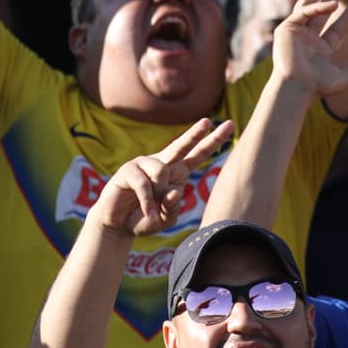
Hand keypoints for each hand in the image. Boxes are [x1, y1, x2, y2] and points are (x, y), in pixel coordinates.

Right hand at [92, 119, 233, 236]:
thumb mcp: (167, 218)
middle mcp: (162, 163)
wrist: (118, 225)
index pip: (197, 154)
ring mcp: (144, 164)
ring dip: (158, 194)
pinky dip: (148, 203)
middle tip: (208, 121)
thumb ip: (174, 206)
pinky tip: (148, 213)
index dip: (213, 141)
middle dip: (195, 134)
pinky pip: (144, 184)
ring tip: (152, 208)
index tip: (230, 125)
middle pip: (181, 145)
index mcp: (176, 172)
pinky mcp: (128, 171)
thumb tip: (172, 191)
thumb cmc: (145, 218)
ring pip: (161, 170)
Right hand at [272, 0, 347, 97]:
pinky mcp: (286, 29)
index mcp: (320, 50)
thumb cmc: (316, 86)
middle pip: (320, 13)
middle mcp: (307, 39)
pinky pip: (302, 12)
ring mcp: (296, 33)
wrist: (296, 87)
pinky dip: (316, 7)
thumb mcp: (341, 77)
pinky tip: (331, 3)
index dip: (346, 17)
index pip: (335, 29)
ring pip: (308, 7)